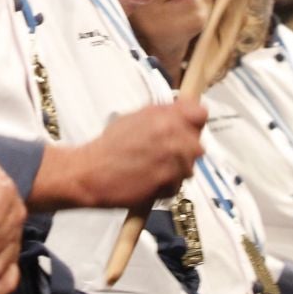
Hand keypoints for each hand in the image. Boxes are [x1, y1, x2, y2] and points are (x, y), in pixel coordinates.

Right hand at [34, 101, 206, 210]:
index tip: (185, 126)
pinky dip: (167, 184)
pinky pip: (178, 184)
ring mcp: (173, 162)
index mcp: (165, 117)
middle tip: (164, 152)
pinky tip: (150, 179)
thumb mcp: (135, 117)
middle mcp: (173, 137)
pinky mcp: (169, 184)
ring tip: (153, 167)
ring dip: (176, 168)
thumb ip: (163, 113)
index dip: (192, 121)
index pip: (200, 114)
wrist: (92, 172)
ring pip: (189, 166)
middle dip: (185, 148)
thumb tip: (183, 109)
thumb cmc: (110, 145)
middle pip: (198, 143)